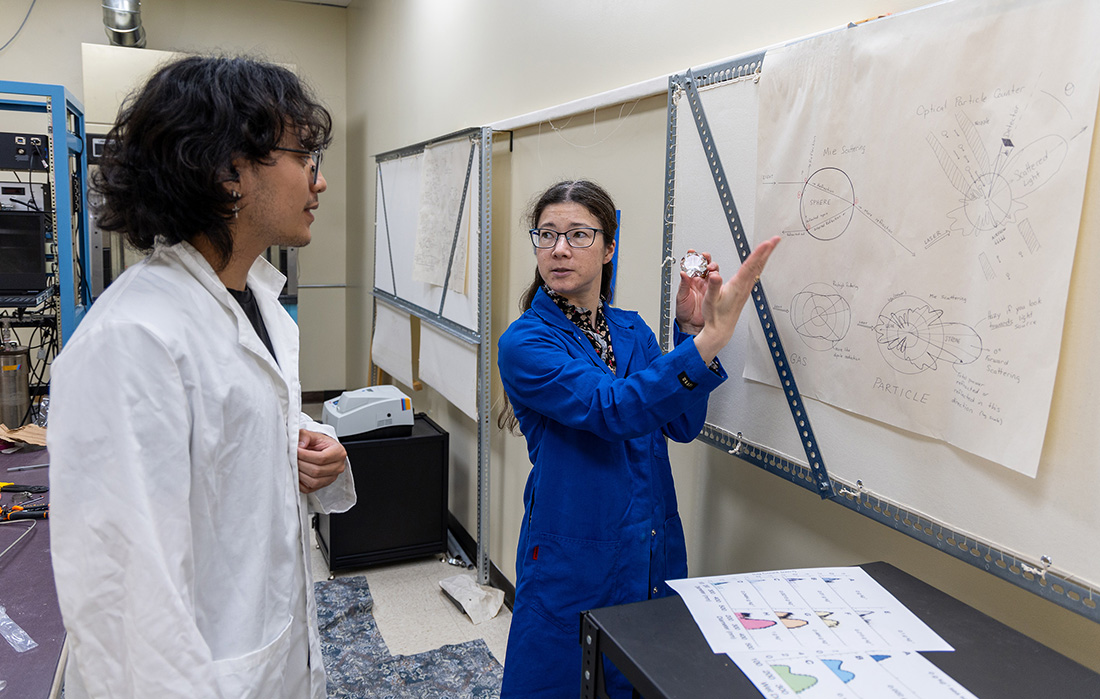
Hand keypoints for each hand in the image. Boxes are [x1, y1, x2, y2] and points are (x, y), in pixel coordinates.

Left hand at [297, 429, 346, 493]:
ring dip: (299, 474)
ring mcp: (331, 478)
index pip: (321, 458)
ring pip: (313, 481)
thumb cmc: (320, 444)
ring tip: (293, 464)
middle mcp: (338, 467)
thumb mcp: (314, 435)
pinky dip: (300, 482)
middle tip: (291, 457)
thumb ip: (305, 436)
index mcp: (339, 453)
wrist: (323, 450)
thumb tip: (299, 445)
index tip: (295, 450)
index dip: (305, 455)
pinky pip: (309, 489)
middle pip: (316, 471)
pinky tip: (296, 473)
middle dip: (301, 464)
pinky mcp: (323, 486)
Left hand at [674, 249, 717, 334]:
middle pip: (704, 266)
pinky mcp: (715, 292)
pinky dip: (718, 278)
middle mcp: (700, 282)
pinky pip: (718, 283)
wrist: (691, 325)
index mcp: (691, 281)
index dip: (692, 258)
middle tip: (704, 257)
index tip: (692, 252)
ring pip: (713, 272)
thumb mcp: (681, 297)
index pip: (692, 266)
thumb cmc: (684, 311)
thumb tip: (683, 273)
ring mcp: (709, 287)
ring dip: (712, 267)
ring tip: (710, 267)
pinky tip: (717, 276)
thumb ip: (683, 285)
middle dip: (705, 259)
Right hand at [693, 236, 780, 362]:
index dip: (758, 253)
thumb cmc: (715, 316)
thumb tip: (716, 275)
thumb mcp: (710, 300)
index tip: (767, 243)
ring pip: (757, 268)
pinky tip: (759, 262)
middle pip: (758, 265)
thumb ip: (714, 287)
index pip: (750, 266)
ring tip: (770, 246)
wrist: (721, 329)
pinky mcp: (744, 290)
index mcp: (737, 286)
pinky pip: (754, 274)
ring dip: (764, 256)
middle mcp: (744, 286)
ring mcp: (746, 288)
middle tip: (776, 239)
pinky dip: (758, 264)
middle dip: (767, 251)